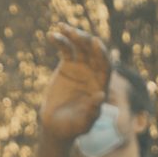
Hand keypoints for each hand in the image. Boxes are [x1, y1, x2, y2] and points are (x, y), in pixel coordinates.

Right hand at [40, 24, 111, 141]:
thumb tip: (101, 95)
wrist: (56, 126)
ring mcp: (81, 67)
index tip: (95, 43)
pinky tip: (52, 35)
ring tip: (62, 28)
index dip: (102, 54)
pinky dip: (60, 40)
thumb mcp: (84, 123)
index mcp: (102, 85)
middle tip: (75, 34)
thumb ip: (93, 111)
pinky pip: (66, 49)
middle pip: (93, 52)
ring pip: (80, 47)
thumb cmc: (72, 128)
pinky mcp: (67, 65)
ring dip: (72, 35)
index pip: (105, 66)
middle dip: (85, 41)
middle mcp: (94, 73)